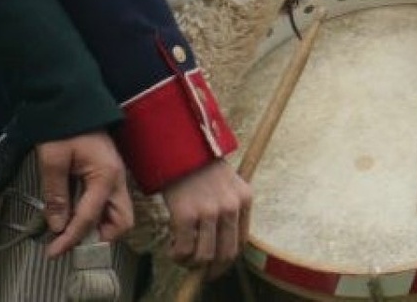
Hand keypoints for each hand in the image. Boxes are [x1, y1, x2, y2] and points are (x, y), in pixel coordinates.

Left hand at [36, 132, 132, 256]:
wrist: (72, 96)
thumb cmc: (64, 124)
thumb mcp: (53, 159)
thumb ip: (56, 195)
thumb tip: (57, 226)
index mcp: (106, 175)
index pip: (89, 218)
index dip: (70, 239)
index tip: (53, 253)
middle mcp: (117, 178)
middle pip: (121, 221)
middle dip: (99, 238)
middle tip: (72, 242)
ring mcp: (116, 174)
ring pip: (119, 214)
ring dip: (100, 228)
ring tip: (73, 230)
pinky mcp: (109, 172)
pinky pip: (110, 202)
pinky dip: (97, 215)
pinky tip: (76, 213)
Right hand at [163, 159, 251, 276]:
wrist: (179, 145)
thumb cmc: (200, 164)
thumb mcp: (227, 181)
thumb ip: (230, 206)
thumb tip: (222, 241)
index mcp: (244, 198)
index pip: (241, 242)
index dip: (227, 258)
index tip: (217, 263)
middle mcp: (230, 206)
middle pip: (226, 254)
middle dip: (213, 269)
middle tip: (200, 270)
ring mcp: (208, 211)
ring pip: (205, 256)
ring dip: (192, 264)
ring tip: (183, 256)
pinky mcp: (186, 214)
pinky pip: (184, 250)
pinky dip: (177, 256)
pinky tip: (172, 248)